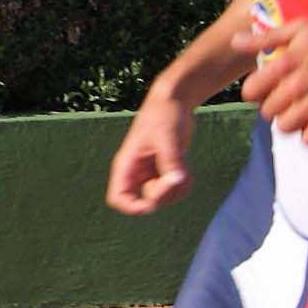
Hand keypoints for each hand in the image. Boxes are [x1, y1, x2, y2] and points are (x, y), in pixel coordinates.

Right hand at [105, 92, 197, 215]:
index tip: (151, 204)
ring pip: (164, 197)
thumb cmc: (164, 114)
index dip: (132, 207)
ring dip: (178, 189)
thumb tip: (176, 182)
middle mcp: (137, 172)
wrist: (175, 100)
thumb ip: (171, 161)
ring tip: (185, 169)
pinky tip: (188, 167)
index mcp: (127, 164)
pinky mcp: (166, 170)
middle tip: (177, 175)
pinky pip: (175, 189)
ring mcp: (152, 172)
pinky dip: (184, 183)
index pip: (119, 198)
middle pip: (146, 201)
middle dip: (164, 194)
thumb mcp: (166, 137)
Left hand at [232, 21, 307, 144]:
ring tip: (300, 112)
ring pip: (284, 128)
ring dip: (289, 122)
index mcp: (286, 63)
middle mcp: (297, 86)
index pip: (250, 91)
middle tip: (287, 100)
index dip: (255, 92)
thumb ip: (267, 38)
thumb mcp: (302, 29)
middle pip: (266, 112)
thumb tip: (235, 42)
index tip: (265, 89)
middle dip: (273, 107)